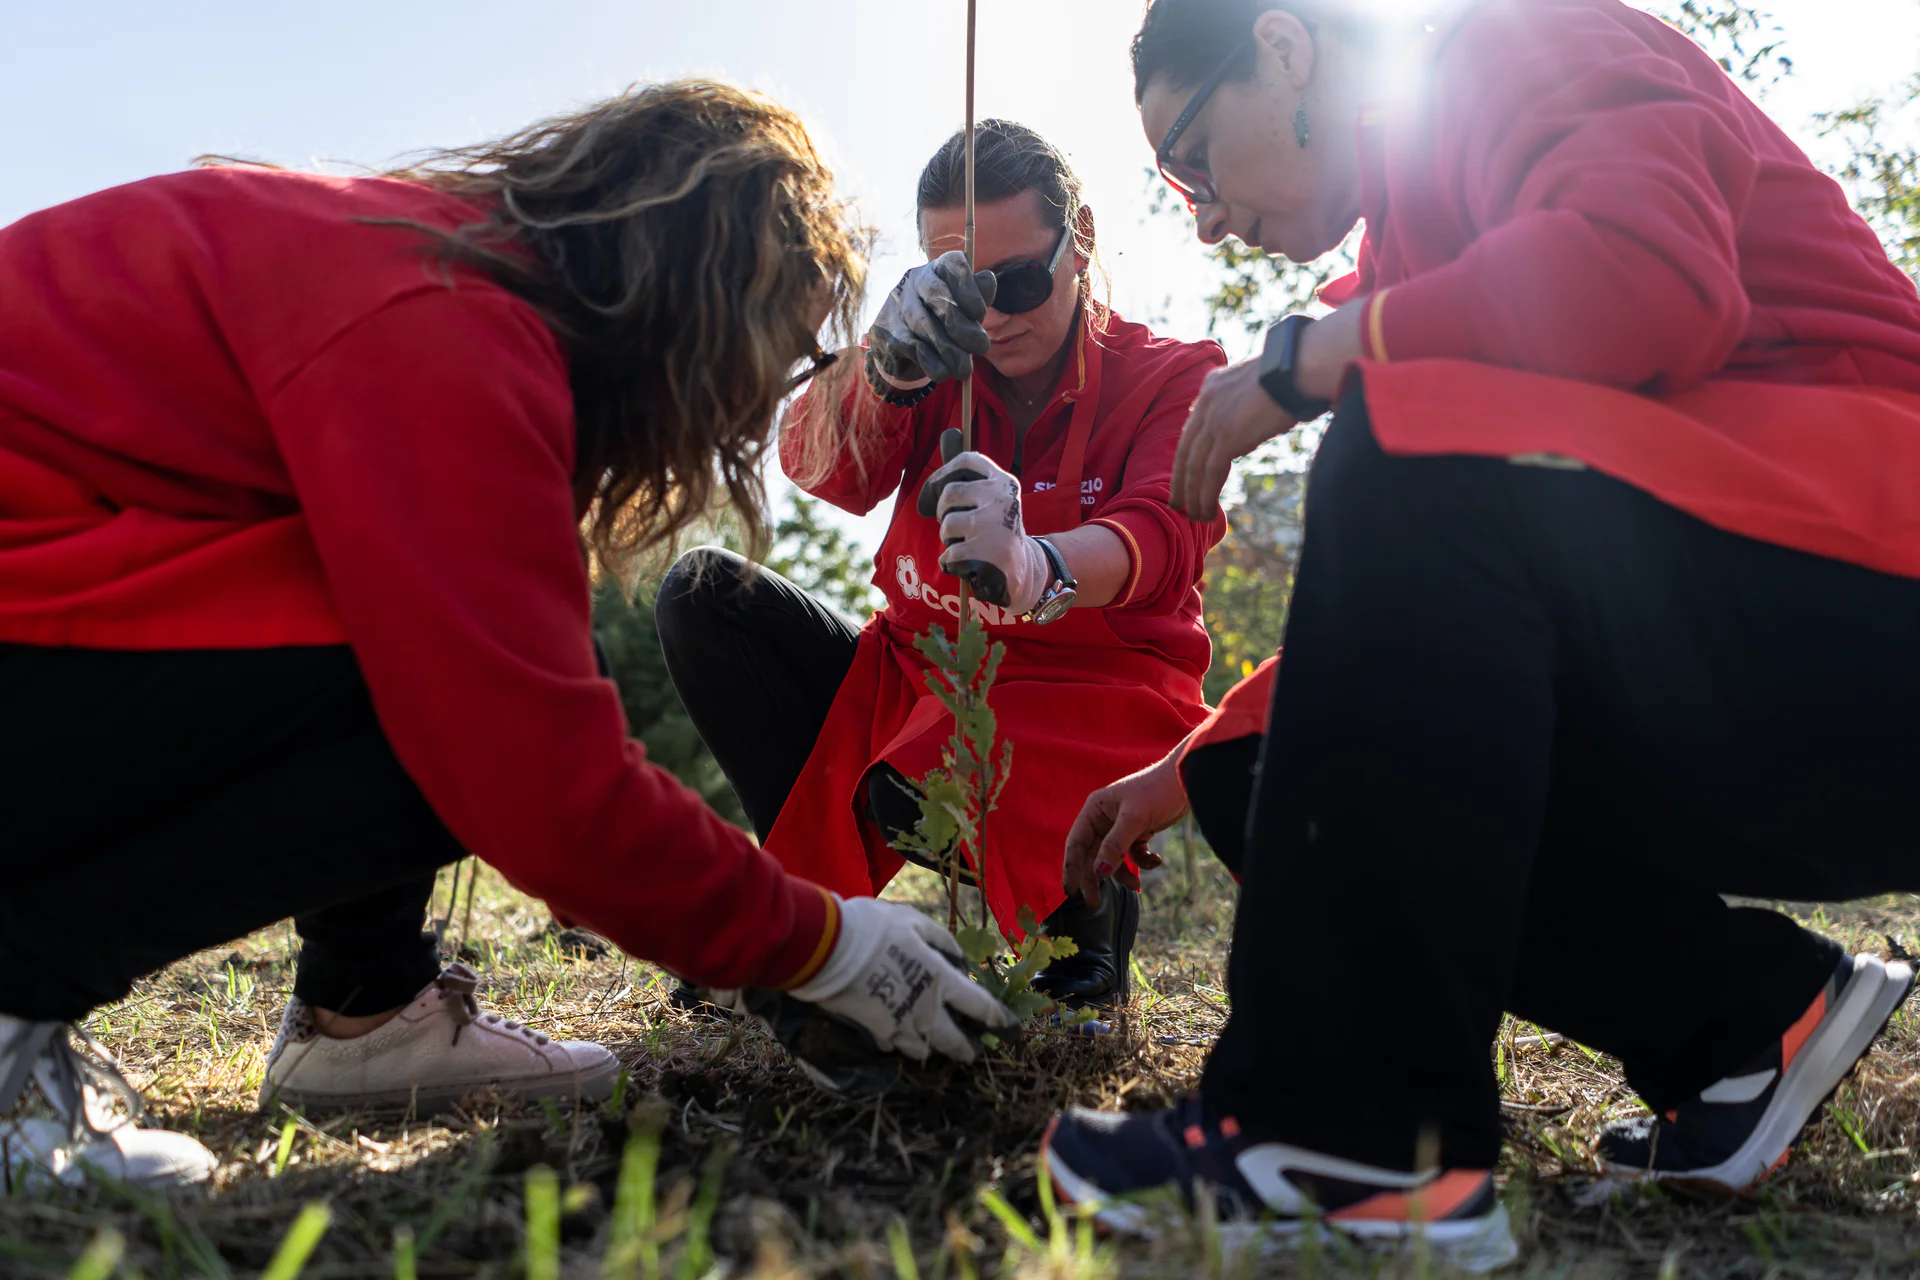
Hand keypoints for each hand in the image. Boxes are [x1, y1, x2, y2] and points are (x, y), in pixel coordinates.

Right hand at [789, 896, 1016, 1062]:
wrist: (828, 949)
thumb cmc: (875, 928)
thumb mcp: (914, 921)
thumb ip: (941, 940)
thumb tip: (958, 958)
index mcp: (941, 980)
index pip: (979, 1006)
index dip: (997, 1018)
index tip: (1007, 1027)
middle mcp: (925, 1010)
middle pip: (952, 1039)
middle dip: (965, 1049)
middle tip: (971, 1053)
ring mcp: (898, 1025)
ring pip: (923, 1049)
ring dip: (932, 1048)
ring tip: (935, 1046)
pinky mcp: (874, 1031)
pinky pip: (893, 1044)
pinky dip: (899, 1042)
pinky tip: (897, 1036)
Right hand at [866, 251, 997, 387]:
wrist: (901, 339)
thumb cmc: (943, 317)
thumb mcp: (964, 305)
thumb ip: (979, 294)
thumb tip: (988, 280)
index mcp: (939, 269)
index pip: (952, 264)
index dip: (967, 287)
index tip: (980, 313)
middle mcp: (915, 280)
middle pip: (937, 295)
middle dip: (961, 324)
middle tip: (982, 347)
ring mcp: (898, 304)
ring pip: (923, 324)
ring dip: (948, 349)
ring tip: (964, 369)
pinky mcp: (886, 329)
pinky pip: (909, 344)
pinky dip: (928, 361)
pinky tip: (942, 373)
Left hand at [923, 449, 1049, 613]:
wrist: (1025, 571)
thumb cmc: (997, 530)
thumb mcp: (989, 497)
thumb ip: (967, 472)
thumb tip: (948, 432)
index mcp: (1003, 481)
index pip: (965, 460)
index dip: (943, 474)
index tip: (937, 493)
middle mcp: (1002, 498)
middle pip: (948, 494)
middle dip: (944, 513)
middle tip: (957, 526)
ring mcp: (995, 525)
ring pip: (946, 525)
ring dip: (949, 540)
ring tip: (969, 545)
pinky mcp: (987, 553)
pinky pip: (949, 554)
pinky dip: (952, 563)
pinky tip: (969, 565)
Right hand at [1064, 744, 1191, 906]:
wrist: (1186, 780)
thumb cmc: (1156, 791)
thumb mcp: (1134, 818)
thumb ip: (1115, 846)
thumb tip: (1100, 872)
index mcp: (1095, 810)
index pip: (1076, 842)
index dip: (1071, 867)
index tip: (1070, 890)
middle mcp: (1104, 819)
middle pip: (1093, 855)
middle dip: (1096, 877)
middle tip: (1094, 902)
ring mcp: (1121, 826)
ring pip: (1114, 858)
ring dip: (1123, 873)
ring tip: (1136, 886)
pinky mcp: (1139, 831)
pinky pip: (1134, 854)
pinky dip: (1143, 862)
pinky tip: (1156, 861)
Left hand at [1169, 360, 1295, 520]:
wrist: (1296, 368)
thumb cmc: (1292, 375)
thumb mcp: (1259, 384)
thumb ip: (1246, 405)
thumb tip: (1249, 431)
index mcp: (1211, 386)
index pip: (1193, 427)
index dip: (1188, 455)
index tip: (1185, 474)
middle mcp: (1206, 402)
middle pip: (1185, 449)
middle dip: (1180, 480)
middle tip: (1176, 502)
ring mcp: (1214, 420)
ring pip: (1194, 466)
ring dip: (1192, 495)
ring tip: (1193, 516)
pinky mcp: (1226, 437)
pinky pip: (1210, 473)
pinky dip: (1207, 496)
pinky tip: (1207, 512)